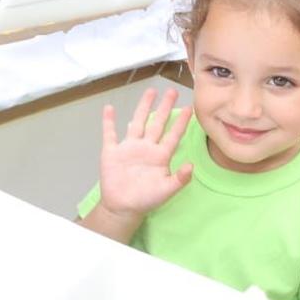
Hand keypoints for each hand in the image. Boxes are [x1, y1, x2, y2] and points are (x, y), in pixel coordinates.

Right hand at [96, 88, 194, 220]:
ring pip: (137, 122)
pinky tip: (109, 108)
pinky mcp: (112, 152)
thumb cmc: (146, 200)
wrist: (123, 207)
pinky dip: (108, 121)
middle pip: (157, 123)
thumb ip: (180, 179)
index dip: (181, 122)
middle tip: (172, 91)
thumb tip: (191, 166)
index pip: (173, 135)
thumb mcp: (166, 190)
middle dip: (165, 107)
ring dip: (143, 107)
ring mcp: (129, 148)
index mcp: (160, 156)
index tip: (189, 108)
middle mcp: (146, 148)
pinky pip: (110, 133)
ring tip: (150, 91)